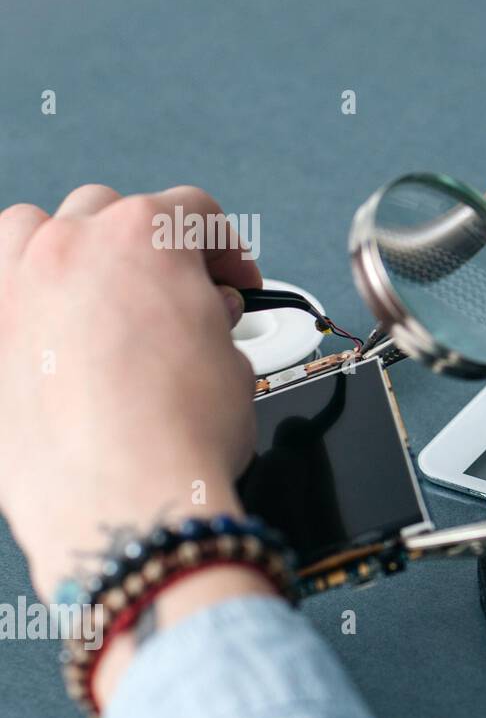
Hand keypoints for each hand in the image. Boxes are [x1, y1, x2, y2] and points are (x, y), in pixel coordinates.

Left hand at [0, 184, 260, 599]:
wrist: (124, 504)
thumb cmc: (179, 438)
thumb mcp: (231, 362)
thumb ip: (210, 317)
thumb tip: (200, 314)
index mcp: (143, 239)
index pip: (192, 212)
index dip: (224, 249)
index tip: (231, 280)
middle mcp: (69, 248)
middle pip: (109, 212)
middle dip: (148, 248)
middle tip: (176, 295)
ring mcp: (11, 288)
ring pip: (32, 230)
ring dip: (68, 251)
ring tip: (97, 297)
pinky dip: (20, 299)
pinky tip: (46, 335)